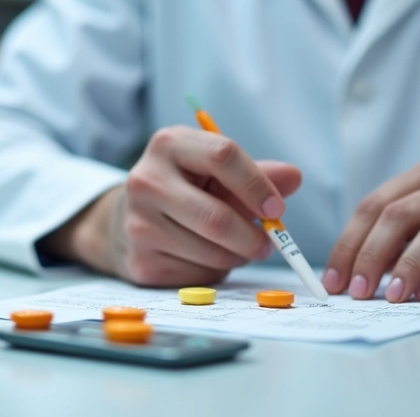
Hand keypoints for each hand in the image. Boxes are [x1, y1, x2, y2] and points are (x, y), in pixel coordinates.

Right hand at [40, 126, 301, 285]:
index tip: (277, 209)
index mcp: (169, 144)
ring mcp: (138, 223)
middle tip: (268, 244)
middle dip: (252, 237)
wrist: (126, 219)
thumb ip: (256, 174)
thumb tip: (293, 177)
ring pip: (211, 251)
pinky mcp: (140, 261)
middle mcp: (146, 180)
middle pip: (216, 217)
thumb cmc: (185, 188)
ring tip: (235, 248)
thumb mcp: (216, 172)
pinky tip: (204, 257)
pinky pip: (196, 275)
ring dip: (235, 256)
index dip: (257, 185)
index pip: (223, 155)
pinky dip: (213, 271)